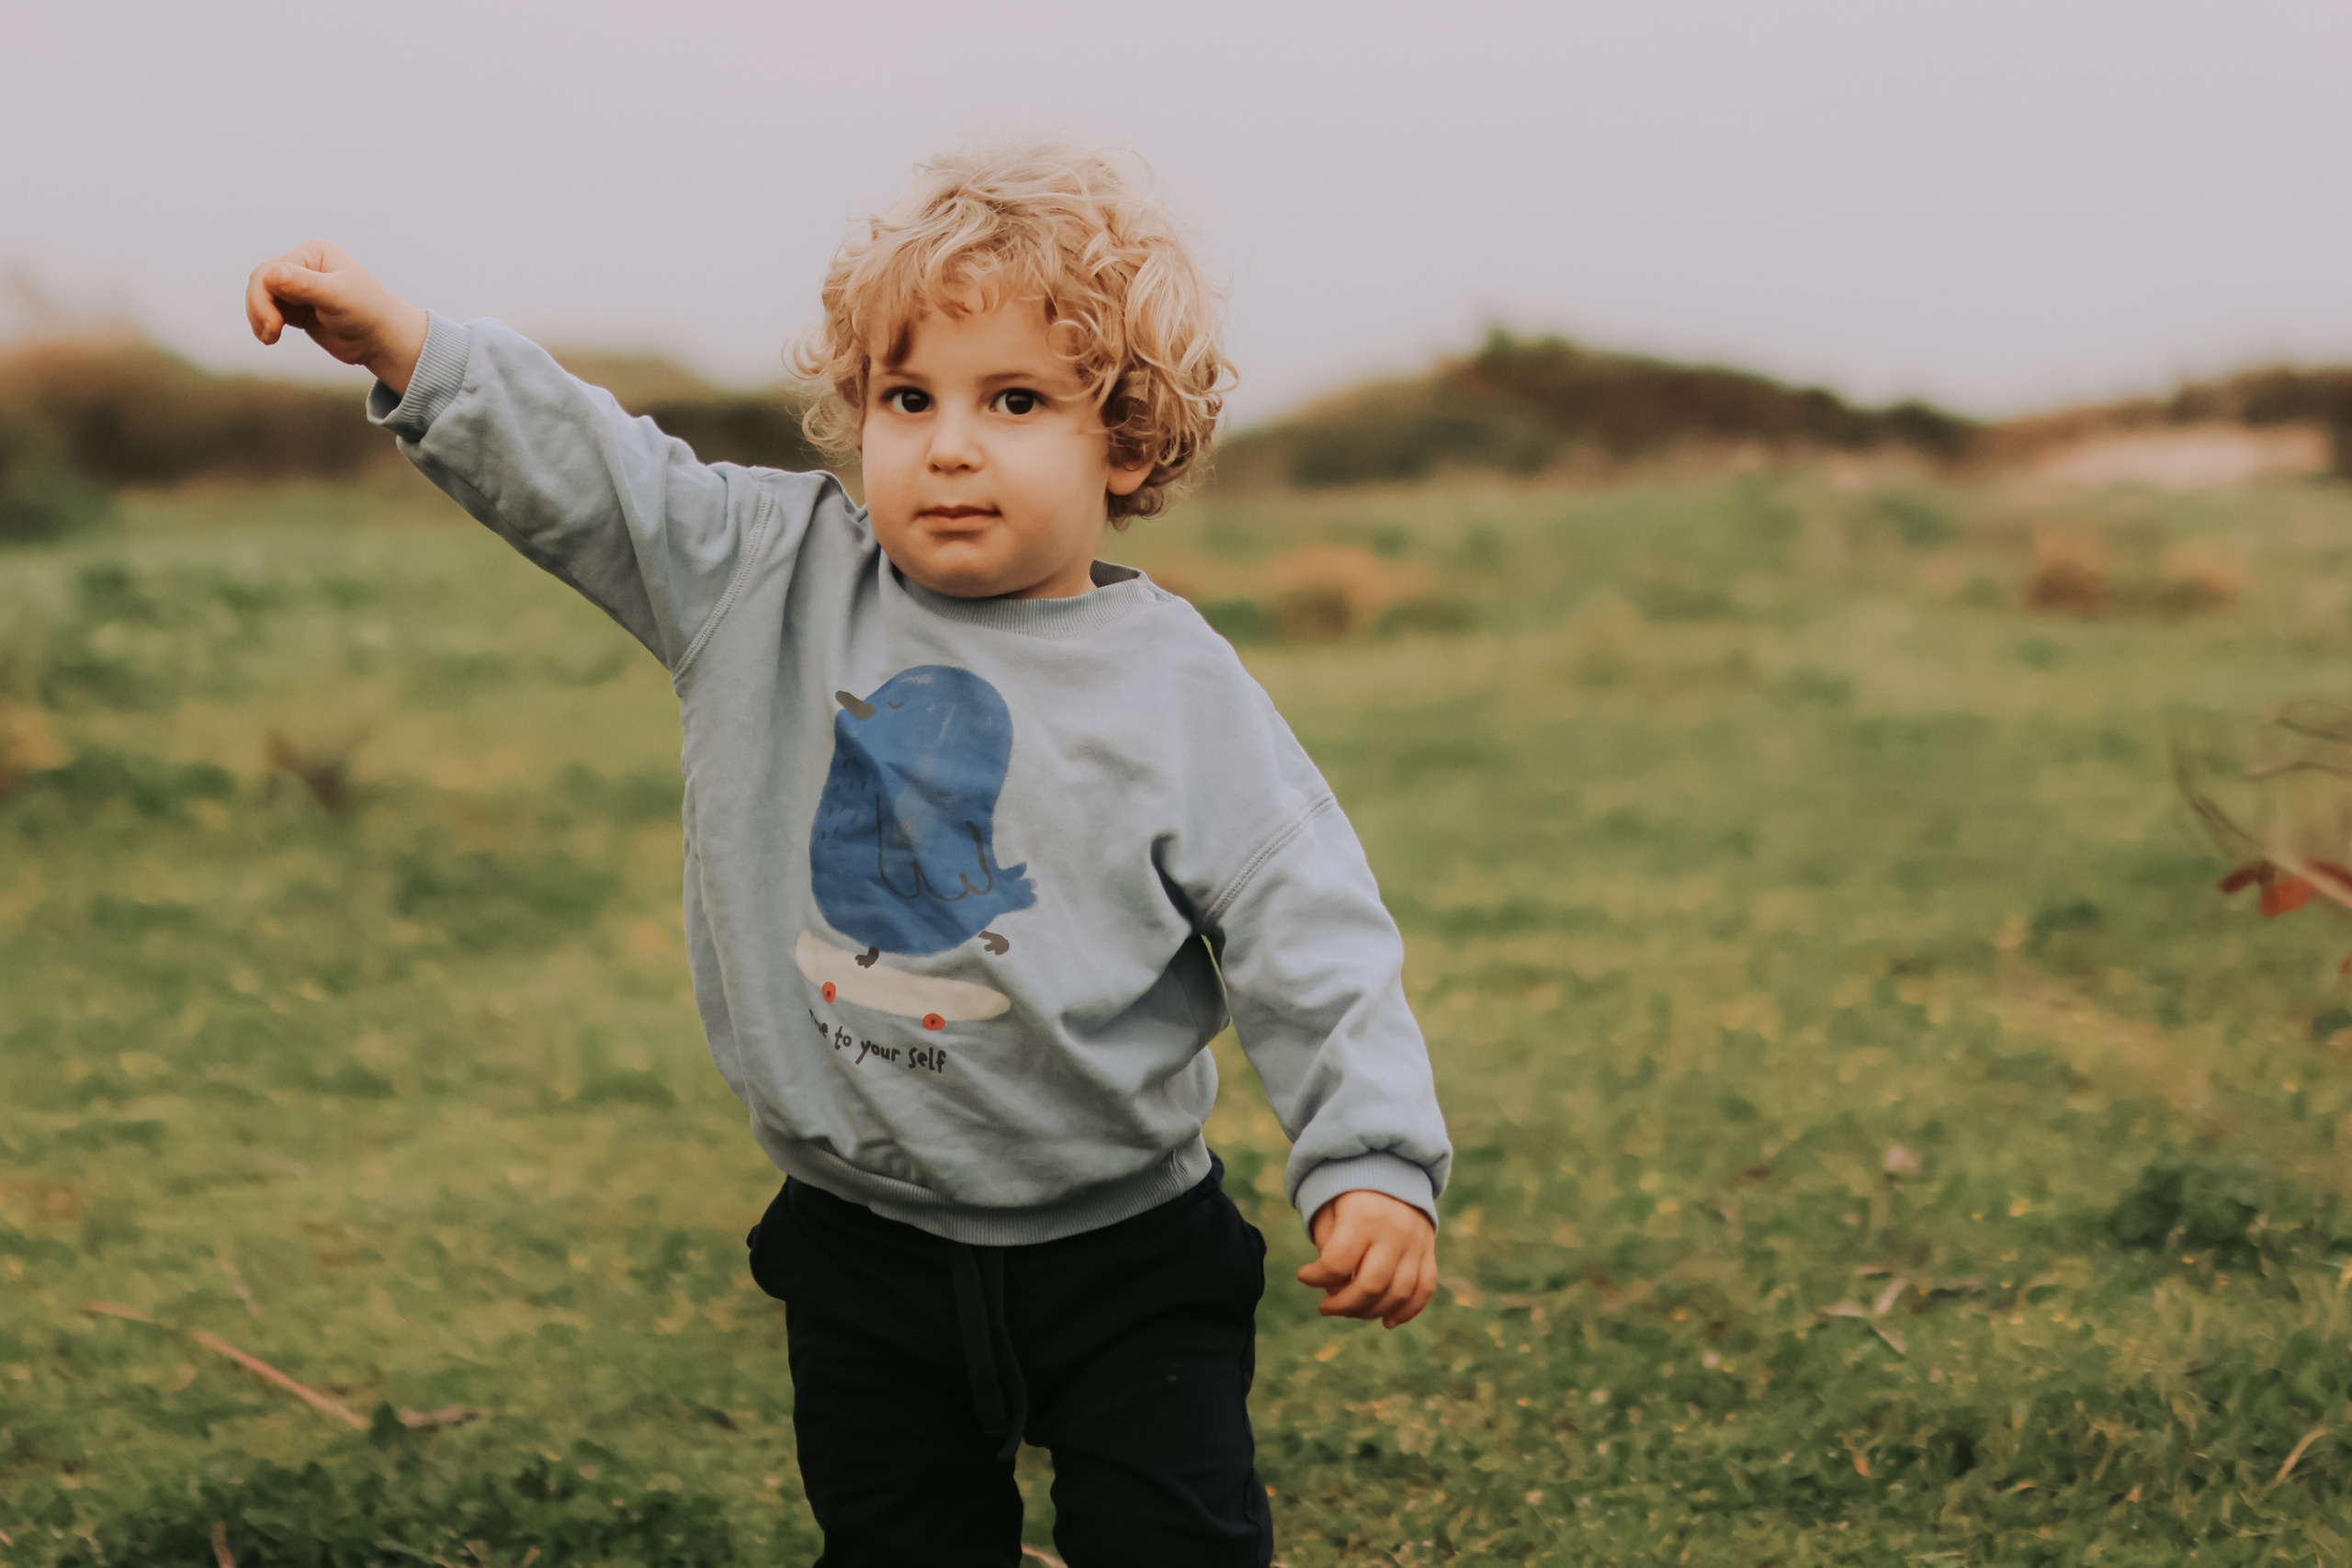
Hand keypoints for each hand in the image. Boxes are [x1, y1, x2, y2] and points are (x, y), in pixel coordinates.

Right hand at [244, 241, 429, 394]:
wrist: (384, 341)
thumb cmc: (368, 313)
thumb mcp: (337, 296)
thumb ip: (304, 285)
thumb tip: (271, 274)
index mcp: (313, 253)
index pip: (273, 270)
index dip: (264, 296)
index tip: (275, 325)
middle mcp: (304, 266)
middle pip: (261, 281)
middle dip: (259, 307)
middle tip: (270, 334)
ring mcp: (299, 287)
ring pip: (262, 296)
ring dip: (259, 316)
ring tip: (269, 338)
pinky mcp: (297, 309)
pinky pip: (269, 311)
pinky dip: (264, 323)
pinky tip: (269, 337)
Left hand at [1297, 1189, 1436, 1327]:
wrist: (1390, 1167)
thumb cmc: (1349, 1192)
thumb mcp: (1329, 1207)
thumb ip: (1328, 1247)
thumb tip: (1335, 1291)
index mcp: (1363, 1216)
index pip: (1337, 1262)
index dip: (1316, 1277)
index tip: (1303, 1276)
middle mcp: (1394, 1231)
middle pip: (1371, 1285)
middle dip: (1343, 1305)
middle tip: (1326, 1307)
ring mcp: (1416, 1242)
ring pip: (1399, 1293)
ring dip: (1371, 1312)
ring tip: (1350, 1311)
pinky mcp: (1429, 1250)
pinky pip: (1424, 1289)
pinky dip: (1408, 1310)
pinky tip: (1387, 1321)